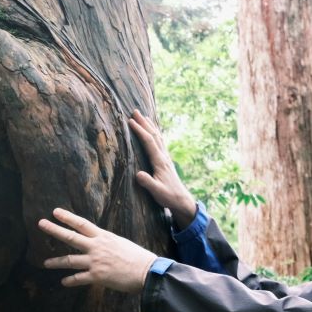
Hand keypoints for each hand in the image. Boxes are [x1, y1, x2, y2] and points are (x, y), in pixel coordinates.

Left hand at [38, 208, 156, 293]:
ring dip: (55, 262)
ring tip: (45, 263)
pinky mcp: (97, 276)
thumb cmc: (138, 258)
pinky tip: (63, 282)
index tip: (55, 212)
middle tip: (41, 224)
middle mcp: (96, 247)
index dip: (67, 217)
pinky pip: (78, 279)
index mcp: (103, 237)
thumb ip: (107, 243)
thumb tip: (99, 244)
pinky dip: (70, 281)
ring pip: (69, 260)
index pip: (81, 224)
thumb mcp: (121, 243)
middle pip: (70, 237)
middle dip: (54, 230)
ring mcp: (95, 261)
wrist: (147, 272)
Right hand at [128, 110, 197, 229]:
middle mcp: (164, 156)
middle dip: (144, 123)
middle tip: (135, 111)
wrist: (182, 201)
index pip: (148, 142)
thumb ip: (147, 183)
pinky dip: (155, 134)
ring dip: (150, 126)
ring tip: (144, 116)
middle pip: (154, 135)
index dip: (140, 130)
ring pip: (158, 137)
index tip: (130, 121)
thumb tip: (138, 174)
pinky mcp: (166, 161)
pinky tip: (153, 132)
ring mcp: (166, 158)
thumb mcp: (156, 191)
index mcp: (160, 161)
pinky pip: (160, 142)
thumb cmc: (168, 196)